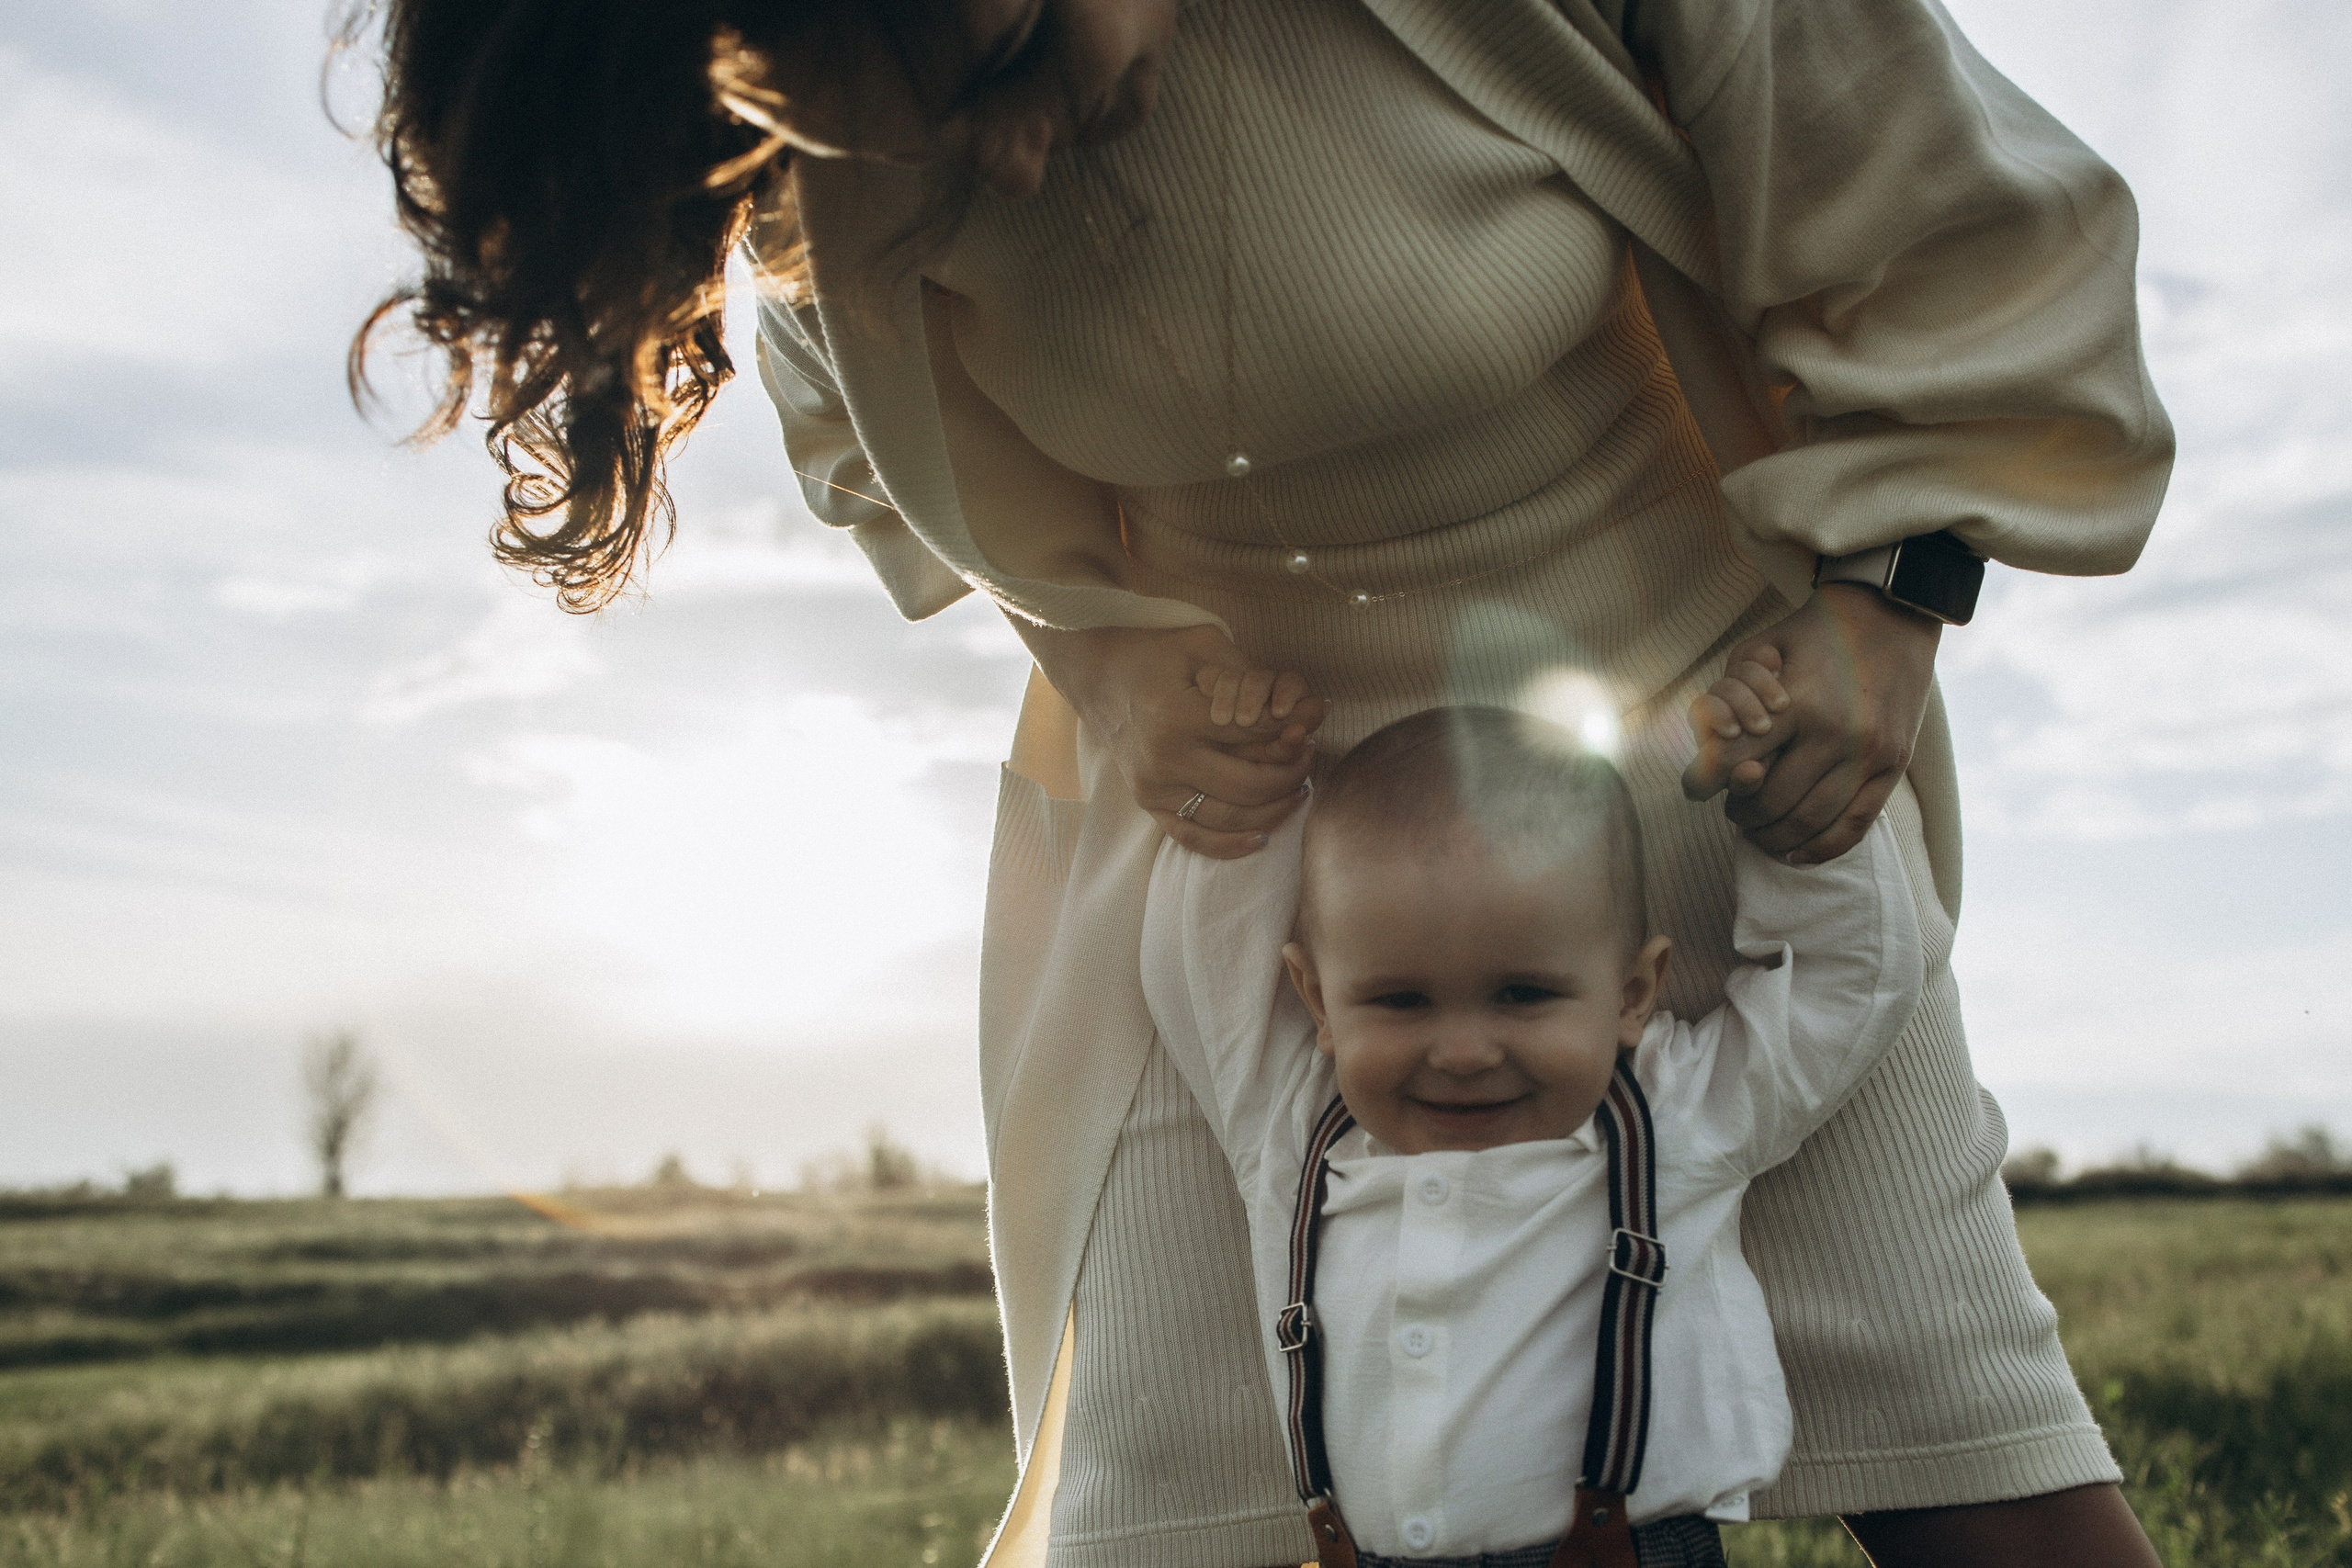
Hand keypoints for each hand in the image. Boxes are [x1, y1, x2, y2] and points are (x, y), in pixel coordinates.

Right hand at [1012, 620, 1329, 857]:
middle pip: (1249, 785)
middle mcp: (1164, 759)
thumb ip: (1252, 677)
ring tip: (1298, 788)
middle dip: (1292, 772)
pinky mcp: (1147, 804)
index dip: (1295, 726)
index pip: (1255, 733)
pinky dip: (1231, 845)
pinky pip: (1194, 838)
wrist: (1096, 677)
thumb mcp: (1203, 645)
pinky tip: (1263, 836)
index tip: (1316, 716)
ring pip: (1230, 818)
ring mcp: (1153, 788)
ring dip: (1274, 809)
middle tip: (1310, 754)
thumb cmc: (1155, 654)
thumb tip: (1310, 708)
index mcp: (1177, 716)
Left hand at [1681, 584, 1940, 864]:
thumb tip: (1705, 748)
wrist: (1892, 618)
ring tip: (1758, 830)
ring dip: (1774, 836)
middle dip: (1741, 813)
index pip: (1736, 759)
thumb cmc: (1814, 634)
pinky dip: (1820, 848)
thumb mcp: (1762, 649)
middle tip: (1732, 810)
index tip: (1693, 789)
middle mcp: (1835, 734)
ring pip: (1809, 822)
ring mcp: (1868, 755)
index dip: (1705, 782)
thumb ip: (1728, 695)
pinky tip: (1797, 853)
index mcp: (1798, 703)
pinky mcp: (1893, 768)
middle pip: (1771, 801)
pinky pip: (1853, 826)